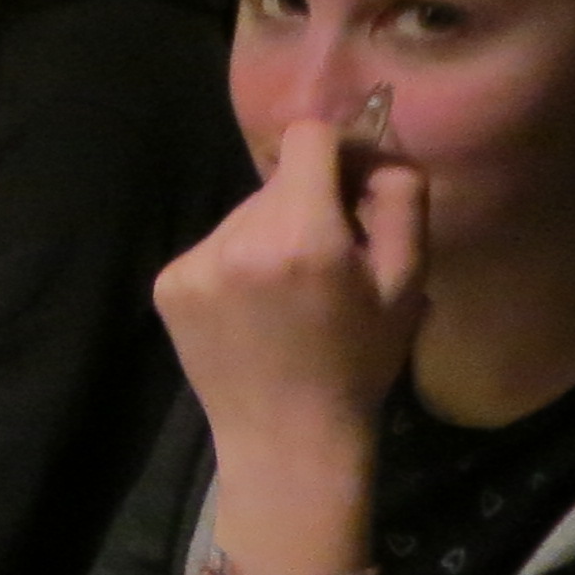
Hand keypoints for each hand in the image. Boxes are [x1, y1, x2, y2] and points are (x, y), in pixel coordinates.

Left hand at [153, 121, 426, 467]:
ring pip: (245, 214)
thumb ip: (399, 199)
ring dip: (272, 234)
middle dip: (309, 202)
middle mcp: (237, 239)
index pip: (306, 137)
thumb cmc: (358, 361)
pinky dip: (237, 263)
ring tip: (292, 292)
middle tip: (333, 256)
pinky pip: (214, 247)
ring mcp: (194, 262)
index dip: (339, 150)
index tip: (355, 182)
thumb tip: (375, 151)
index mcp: (302, 234)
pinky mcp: (168, 285)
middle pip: (277, 181)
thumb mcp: (407, 280)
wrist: (287, 437)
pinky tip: (255, 309)